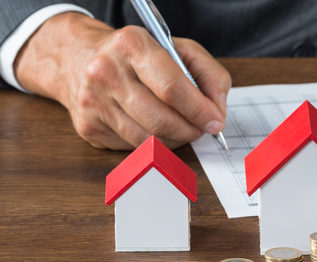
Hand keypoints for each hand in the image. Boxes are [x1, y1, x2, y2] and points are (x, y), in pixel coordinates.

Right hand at [14, 12, 230, 149]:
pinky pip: (133, 148)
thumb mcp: (178, 48)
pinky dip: (154, 145)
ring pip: (148, 140)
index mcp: (131, 45)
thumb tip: (218, 110)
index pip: (172, 88)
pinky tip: (156, 129)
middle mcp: (106, 72)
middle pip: (161, 120)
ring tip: (183, 129)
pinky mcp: (89, 127)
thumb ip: (209, 74)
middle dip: (191, 130)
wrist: (77, 57)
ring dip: (176, 141)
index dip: (200, 110)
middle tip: (202, 129)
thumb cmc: (136, 55)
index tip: (215, 121)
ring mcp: (93, 102)